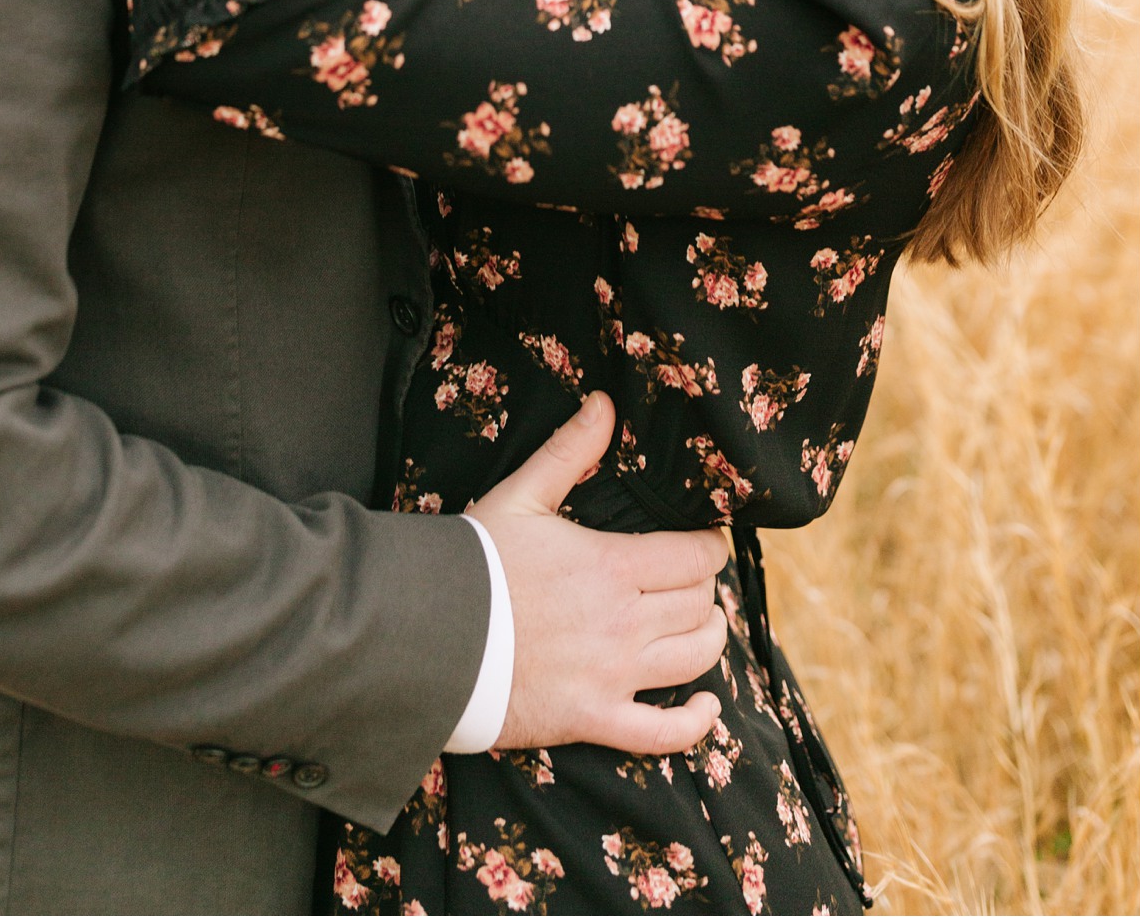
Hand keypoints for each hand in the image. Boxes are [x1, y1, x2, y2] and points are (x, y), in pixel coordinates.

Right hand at [471, 391, 727, 753]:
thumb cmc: (475, 562)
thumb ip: (569, 451)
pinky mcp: (593, 720)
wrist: (429, 635)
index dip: (709, 546)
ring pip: (695, 659)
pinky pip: (663, 734)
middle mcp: (623, 623)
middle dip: (704, 587)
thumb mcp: (520, 496)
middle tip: (690, 578)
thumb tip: (605, 404)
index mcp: (611, 565)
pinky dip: (694, 724)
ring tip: (700, 622)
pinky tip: (705, 708)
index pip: (695, 557)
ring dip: (709, 638)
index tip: (703, 541)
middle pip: (699, 605)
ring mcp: (612, 677)